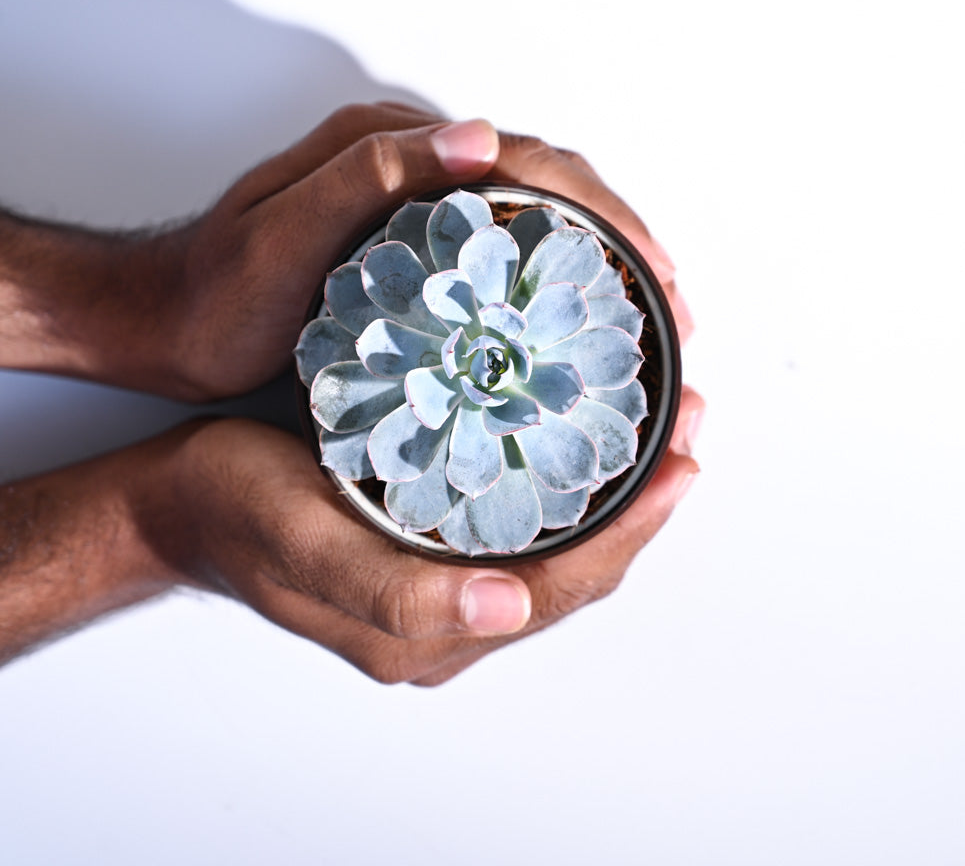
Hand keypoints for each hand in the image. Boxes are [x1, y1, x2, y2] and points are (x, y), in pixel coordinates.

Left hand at [134, 100, 693, 398]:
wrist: (164, 324)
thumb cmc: (216, 292)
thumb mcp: (283, 234)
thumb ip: (370, 177)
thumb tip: (479, 138)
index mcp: (396, 151)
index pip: (531, 165)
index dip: (606, 217)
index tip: (655, 274)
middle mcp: (415, 172)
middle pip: (549, 191)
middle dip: (624, 242)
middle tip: (672, 308)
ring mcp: (416, 213)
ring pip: (533, 226)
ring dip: (599, 266)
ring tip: (645, 322)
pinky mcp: (410, 256)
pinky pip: (502, 260)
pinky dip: (551, 287)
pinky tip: (574, 328)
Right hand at [145, 404, 700, 684]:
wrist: (179, 503)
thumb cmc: (234, 514)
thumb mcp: (302, 545)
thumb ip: (397, 590)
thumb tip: (508, 608)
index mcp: (426, 631)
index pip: (564, 589)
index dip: (633, 530)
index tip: (682, 466)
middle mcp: (445, 616)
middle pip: (576, 571)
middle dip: (641, 507)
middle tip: (686, 432)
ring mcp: (439, 584)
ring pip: (556, 548)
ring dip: (611, 494)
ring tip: (654, 432)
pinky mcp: (427, 548)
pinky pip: (521, 526)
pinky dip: (564, 487)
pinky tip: (577, 442)